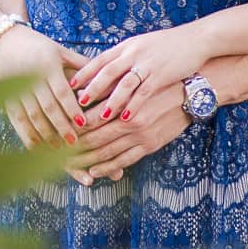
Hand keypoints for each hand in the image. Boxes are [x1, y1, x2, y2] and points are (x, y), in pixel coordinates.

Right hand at [0, 26, 87, 148]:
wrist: (2, 41)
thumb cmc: (37, 45)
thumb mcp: (59, 50)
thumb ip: (79, 64)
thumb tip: (103, 76)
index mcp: (47, 65)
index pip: (61, 91)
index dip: (71, 108)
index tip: (82, 124)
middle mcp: (30, 78)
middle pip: (47, 107)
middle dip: (61, 126)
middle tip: (73, 143)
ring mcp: (16, 89)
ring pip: (32, 116)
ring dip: (45, 134)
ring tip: (58, 148)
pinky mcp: (6, 98)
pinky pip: (17, 120)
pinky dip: (26, 134)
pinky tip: (36, 147)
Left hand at [66, 83, 190, 183]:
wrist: (193, 89)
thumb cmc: (161, 78)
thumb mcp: (135, 77)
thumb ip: (112, 87)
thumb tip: (84, 91)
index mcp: (124, 100)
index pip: (89, 116)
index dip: (71, 126)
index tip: (55, 131)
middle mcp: (130, 119)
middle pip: (94, 136)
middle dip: (73, 146)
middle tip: (54, 153)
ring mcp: (141, 134)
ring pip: (107, 151)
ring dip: (86, 160)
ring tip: (69, 165)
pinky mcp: (151, 144)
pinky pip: (126, 159)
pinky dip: (108, 167)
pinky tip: (94, 171)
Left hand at [70, 24, 208, 114]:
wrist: (196, 40)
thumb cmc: (168, 46)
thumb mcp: (142, 46)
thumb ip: (125, 57)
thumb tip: (106, 70)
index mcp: (127, 46)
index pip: (100, 60)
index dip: (84, 73)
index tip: (70, 85)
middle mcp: (133, 53)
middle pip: (107, 72)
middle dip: (91, 89)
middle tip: (77, 105)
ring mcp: (147, 64)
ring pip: (123, 84)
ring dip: (110, 101)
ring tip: (99, 116)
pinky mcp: (161, 75)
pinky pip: (143, 92)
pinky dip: (133, 105)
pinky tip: (125, 118)